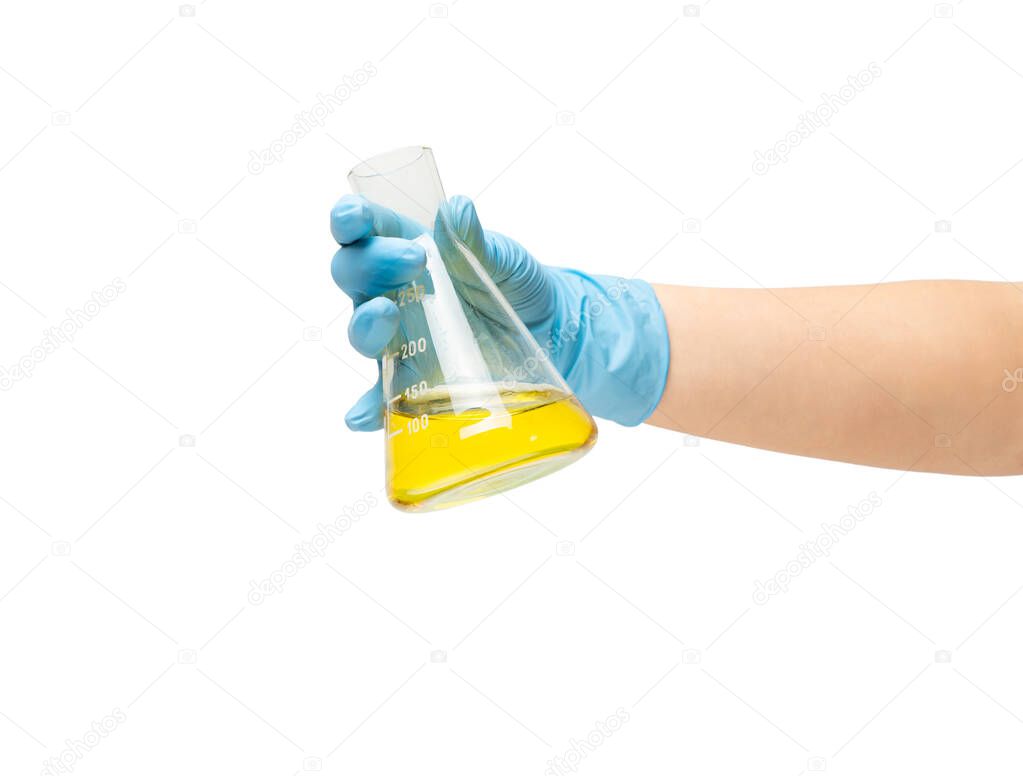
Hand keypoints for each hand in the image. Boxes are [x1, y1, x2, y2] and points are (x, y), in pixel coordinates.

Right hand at [329, 194, 668, 429]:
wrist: (549, 332)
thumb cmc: (515, 284)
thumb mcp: (503, 258)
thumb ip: (475, 239)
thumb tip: (456, 208)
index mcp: (404, 248)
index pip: (362, 230)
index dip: (348, 221)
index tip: (353, 219)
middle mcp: (390, 290)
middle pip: (352, 274)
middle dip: (371, 263)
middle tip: (413, 261)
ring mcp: (397, 336)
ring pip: (361, 329)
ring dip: (365, 324)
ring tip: (387, 316)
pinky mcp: (412, 378)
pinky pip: (382, 394)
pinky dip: (369, 407)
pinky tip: (364, 416)